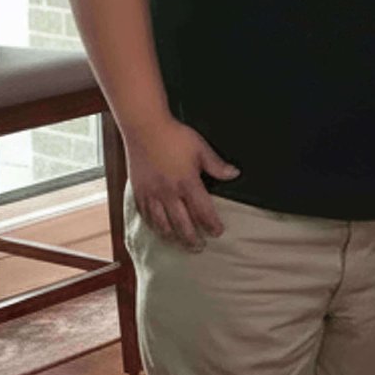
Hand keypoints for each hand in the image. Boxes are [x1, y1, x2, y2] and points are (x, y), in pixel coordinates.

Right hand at [126, 120, 238, 251]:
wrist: (144, 127)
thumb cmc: (174, 135)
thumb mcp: (200, 148)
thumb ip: (217, 165)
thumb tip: (235, 174)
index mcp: (187, 183)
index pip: (203, 212)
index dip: (211, 224)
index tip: (217, 232)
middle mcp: (169, 193)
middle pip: (183, 224)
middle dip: (193, 239)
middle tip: (200, 247)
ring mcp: (152, 194)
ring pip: (163, 224)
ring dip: (173, 237)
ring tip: (180, 244)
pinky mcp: (139, 191)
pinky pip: (146, 216)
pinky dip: (154, 226)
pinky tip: (159, 231)